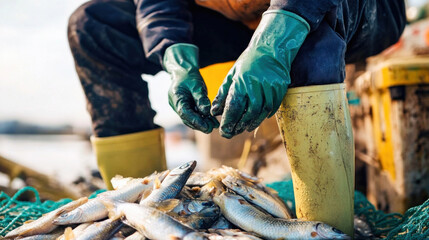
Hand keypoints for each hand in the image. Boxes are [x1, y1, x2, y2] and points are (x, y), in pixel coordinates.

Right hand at [164, 44, 218, 132]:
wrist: (183, 71)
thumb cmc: (189, 76)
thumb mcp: (196, 85)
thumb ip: (200, 98)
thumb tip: (206, 112)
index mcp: (176, 98)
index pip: (185, 113)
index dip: (196, 121)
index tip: (206, 127)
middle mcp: (176, 105)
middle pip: (187, 119)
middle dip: (199, 125)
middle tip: (211, 128)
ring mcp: (181, 107)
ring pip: (191, 118)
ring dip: (202, 123)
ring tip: (214, 125)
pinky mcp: (186, 107)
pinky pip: (194, 114)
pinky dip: (202, 118)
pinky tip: (212, 121)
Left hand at [211, 10, 309, 137]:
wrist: (271, 49)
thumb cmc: (248, 62)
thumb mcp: (232, 75)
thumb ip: (223, 94)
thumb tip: (214, 112)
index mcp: (242, 81)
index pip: (234, 107)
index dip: (228, 121)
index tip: (223, 131)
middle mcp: (256, 85)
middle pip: (248, 113)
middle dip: (240, 125)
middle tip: (233, 132)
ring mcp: (270, 88)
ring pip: (262, 112)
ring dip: (252, 123)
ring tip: (244, 128)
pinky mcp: (280, 89)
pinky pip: (272, 107)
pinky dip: (264, 116)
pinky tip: (257, 119)